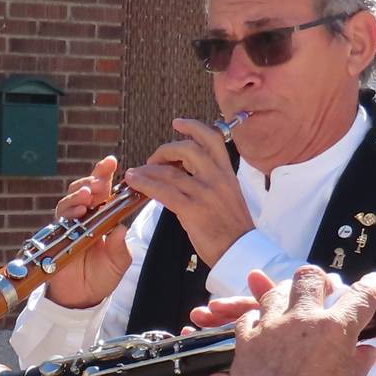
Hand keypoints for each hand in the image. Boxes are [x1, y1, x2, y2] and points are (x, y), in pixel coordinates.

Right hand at [41, 156, 131, 308]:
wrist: (81, 298)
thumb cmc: (101, 276)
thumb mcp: (118, 263)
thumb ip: (120, 248)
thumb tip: (121, 230)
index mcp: (102, 217)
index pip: (104, 192)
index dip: (105, 176)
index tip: (111, 162)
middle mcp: (85, 217)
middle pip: (86, 190)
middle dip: (93, 179)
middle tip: (101, 178)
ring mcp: (70, 225)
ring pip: (71, 200)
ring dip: (79, 194)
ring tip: (89, 194)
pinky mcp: (58, 235)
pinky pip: (60, 218)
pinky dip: (68, 211)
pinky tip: (78, 211)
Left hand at [126, 116, 254, 268]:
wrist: (240, 251)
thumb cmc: (232, 227)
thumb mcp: (229, 194)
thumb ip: (211, 179)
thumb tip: (185, 171)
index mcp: (227, 172)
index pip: (212, 138)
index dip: (193, 127)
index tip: (177, 123)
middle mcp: (217, 178)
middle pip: (187, 149)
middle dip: (164, 150)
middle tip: (153, 159)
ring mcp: (204, 193)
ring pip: (169, 172)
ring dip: (147, 170)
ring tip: (135, 174)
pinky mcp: (192, 210)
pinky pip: (163, 191)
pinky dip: (146, 185)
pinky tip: (135, 183)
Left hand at [225, 266, 375, 375]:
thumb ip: (360, 363)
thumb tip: (370, 352)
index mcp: (335, 329)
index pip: (362, 296)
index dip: (373, 286)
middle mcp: (302, 320)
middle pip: (310, 277)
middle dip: (318, 281)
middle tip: (322, 293)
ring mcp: (271, 327)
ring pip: (276, 291)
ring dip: (285, 295)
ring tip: (290, 307)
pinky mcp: (246, 340)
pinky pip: (248, 317)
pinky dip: (256, 320)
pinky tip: (261, 328)